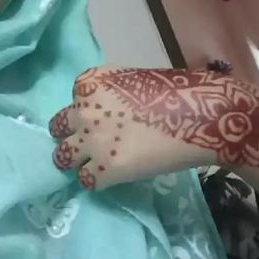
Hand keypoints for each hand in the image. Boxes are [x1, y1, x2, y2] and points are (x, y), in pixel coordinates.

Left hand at [48, 66, 258, 189]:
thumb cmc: (175, 92)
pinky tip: (112, 176)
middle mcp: (82, 110)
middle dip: (71, 135)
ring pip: (62, 157)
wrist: (201, 115)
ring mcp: (91, 141)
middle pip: (58, 128)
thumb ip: (109, 93)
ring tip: (91, 164)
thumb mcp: (131, 79)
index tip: (103, 119)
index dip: (86, 111)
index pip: (72, 101)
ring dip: (75, 160)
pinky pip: (86, 180)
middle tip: (89, 144)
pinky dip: (96, 179)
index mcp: (89, 83)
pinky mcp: (104, 169)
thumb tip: (104, 112)